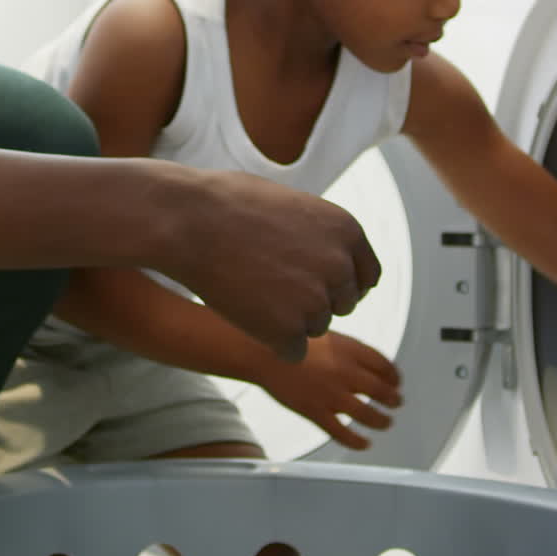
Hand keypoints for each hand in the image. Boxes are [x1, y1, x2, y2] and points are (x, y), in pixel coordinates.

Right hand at [149, 167, 380, 361]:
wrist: (189, 220)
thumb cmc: (231, 204)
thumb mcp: (294, 206)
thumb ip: (322, 236)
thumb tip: (336, 259)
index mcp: (348, 231)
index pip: (366, 276)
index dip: (342, 284)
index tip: (320, 286)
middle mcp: (341, 266)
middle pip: (342, 304)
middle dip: (314, 300)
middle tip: (272, 285)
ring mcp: (317, 301)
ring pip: (316, 328)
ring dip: (289, 319)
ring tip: (252, 290)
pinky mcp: (289, 332)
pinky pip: (293, 351)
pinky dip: (271, 341)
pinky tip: (246, 313)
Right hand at [259, 332, 401, 448]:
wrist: (262, 352)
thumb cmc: (292, 340)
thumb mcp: (325, 333)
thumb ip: (347, 349)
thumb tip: (365, 362)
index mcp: (349, 349)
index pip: (383, 364)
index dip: (394, 375)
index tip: (397, 381)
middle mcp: (345, 372)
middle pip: (381, 390)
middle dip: (393, 399)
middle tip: (397, 403)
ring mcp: (331, 394)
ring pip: (367, 414)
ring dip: (381, 420)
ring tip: (386, 423)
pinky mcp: (316, 412)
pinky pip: (342, 433)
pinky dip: (357, 441)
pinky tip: (364, 443)